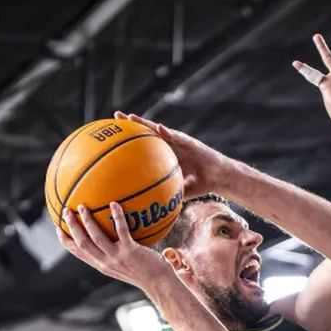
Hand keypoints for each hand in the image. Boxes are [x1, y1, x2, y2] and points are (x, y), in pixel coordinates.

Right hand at [57, 203, 171, 292]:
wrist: (159, 283)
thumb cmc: (146, 273)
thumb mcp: (126, 265)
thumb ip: (116, 253)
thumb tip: (113, 235)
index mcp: (102, 265)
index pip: (78, 253)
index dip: (66, 240)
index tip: (58, 228)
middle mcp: (106, 263)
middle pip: (82, 243)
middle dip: (71, 227)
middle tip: (66, 211)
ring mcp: (118, 257)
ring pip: (96, 238)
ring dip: (87, 221)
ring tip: (84, 206)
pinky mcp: (131, 252)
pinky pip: (121, 230)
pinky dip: (117, 217)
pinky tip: (114, 204)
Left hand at [115, 110, 232, 196]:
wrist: (218, 177)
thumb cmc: (200, 185)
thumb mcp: (178, 191)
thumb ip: (165, 196)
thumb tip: (151, 213)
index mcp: (164, 156)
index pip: (143, 146)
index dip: (128, 141)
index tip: (112, 137)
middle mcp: (168, 145)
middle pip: (146, 132)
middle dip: (131, 125)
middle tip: (115, 118)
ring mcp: (178, 141)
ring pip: (158, 129)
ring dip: (145, 122)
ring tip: (130, 117)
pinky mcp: (189, 141)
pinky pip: (176, 136)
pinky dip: (167, 132)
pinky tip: (158, 127)